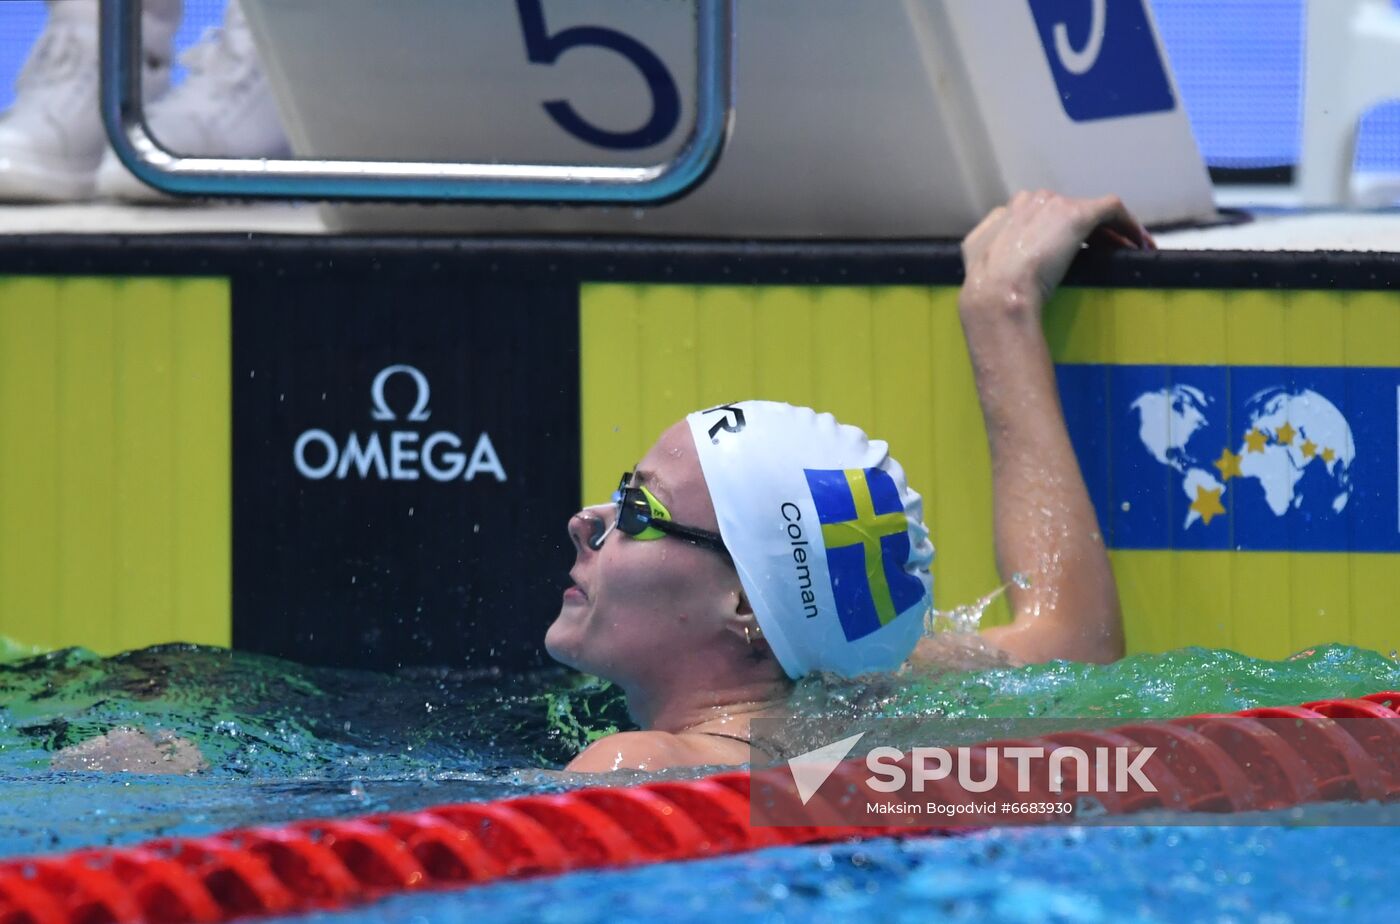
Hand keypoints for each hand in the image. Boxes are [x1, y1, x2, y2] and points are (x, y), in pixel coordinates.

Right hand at [959, 191, 1153, 322]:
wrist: (996, 291)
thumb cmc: (986, 286)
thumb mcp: (979, 260)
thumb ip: (989, 247)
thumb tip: (996, 256)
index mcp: (1006, 213)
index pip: (1039, 215)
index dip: (1059, 233)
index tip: (1073, 252)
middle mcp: (1029, 201)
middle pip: (1065, 210)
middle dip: (1087, 231)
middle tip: (1104, 253)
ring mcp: (1054, 206)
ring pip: (1088, 210)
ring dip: (1108, 230)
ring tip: (1126, 249)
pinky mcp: (1078, 214)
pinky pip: (1111, 209)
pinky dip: (1128, 224)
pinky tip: (1140, 242)